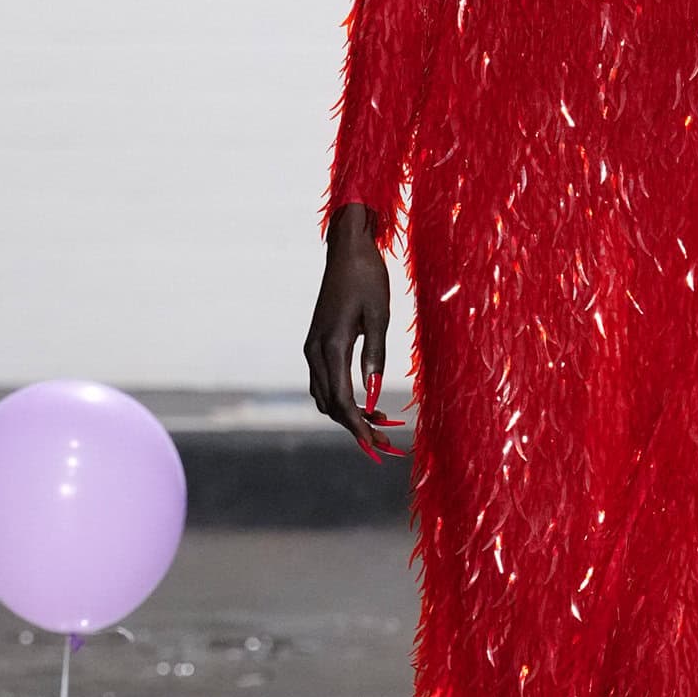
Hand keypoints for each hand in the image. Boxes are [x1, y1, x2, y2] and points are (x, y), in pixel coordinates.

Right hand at [303, 203, 408, 458]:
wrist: (347, 249)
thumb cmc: (368, 278)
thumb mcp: (379, 316)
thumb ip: (374, 355)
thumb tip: (373, 394)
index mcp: (331, 345)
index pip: (342, 401)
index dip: (359, 427)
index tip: (377, 446)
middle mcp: (315, 351)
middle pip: (330, 405)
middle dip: (355, 427)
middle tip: (384, 442)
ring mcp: (312, 347)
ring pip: (324, 396)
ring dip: (348, 414)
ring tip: (379, 422)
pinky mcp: (317, 343)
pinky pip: (324, 381)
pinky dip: (341, 397)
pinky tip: (365, 401)